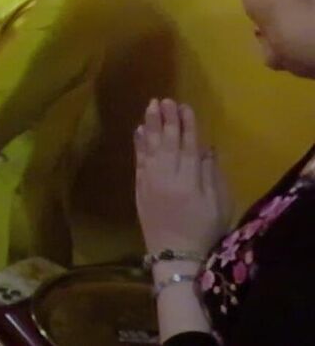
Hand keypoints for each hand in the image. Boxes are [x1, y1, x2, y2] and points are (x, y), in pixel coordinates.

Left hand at [134, 99, 230, 255]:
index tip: (186, 106)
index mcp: (189, 181)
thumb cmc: (204, 232)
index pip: (188, 146)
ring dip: (150, 126)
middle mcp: (166, 177)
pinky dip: (138, 145)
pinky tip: (139, 130)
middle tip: (164, 99)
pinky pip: (138, 161)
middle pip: (166, 142)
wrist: (176, 255)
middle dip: (166, 119)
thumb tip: (207, 148)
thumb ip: (211, 175)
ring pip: (150, 148)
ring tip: (151, 107)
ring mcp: (150, 182)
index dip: (187, 125)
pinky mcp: (139, 189)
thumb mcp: (218, 205)